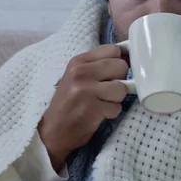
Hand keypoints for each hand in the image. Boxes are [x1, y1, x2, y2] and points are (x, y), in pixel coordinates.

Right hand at [39, 44, 128, 171]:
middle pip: (120, 66)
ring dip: (116, 99)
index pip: (112, 49)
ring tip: (103, 103)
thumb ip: (98, 66)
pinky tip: (99, 114)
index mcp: (78, 62)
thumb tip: (127, 58)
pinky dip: (111, 113)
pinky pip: (117, 107)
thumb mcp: (77, 77)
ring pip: (121, 88)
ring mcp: (86, 90)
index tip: (114, 73)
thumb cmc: (68, 103)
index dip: (118, 61)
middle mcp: (81, 72)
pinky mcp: (92, 108)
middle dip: (120, 80)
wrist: (53, 131)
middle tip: (108, 90)